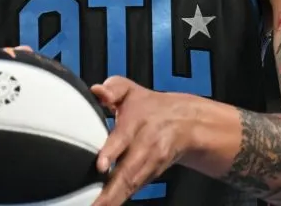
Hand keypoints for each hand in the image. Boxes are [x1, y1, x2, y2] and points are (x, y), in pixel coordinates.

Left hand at [90, 77, 196, 205]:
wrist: (185, 123)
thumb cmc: (150, 108)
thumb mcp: (132, 90)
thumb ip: (113, 87)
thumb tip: (98, 90)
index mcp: (137, 123)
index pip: (123, 137)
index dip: (112, 151)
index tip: (101, 165)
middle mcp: (145, 147)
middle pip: (128, 171)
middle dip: (111, 189)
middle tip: (95, 202)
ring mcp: (148, 166)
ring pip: (131, 186)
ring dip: (113, 199)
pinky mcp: (148, 178)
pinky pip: (132, 191)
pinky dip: (117, 201)